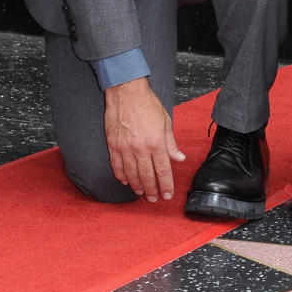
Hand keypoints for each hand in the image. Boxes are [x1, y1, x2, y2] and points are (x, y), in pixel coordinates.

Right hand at [103, 77, 184, 201]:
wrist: (127, 92)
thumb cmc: (148, 104)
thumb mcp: (166, 122)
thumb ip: (171, 143)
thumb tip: (179, 158)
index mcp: (156, 142)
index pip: (163, 170)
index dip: (166, 185)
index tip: (167, 195)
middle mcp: (141, 148)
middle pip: (147, 176)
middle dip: (152, 190)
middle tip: (154, 199)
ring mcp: (125, 147)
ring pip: (131, 174)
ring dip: (137, 186)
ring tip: (142, 193)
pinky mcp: (113, 144)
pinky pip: (116, 165)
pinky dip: (121, 175)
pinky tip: (125, 181)